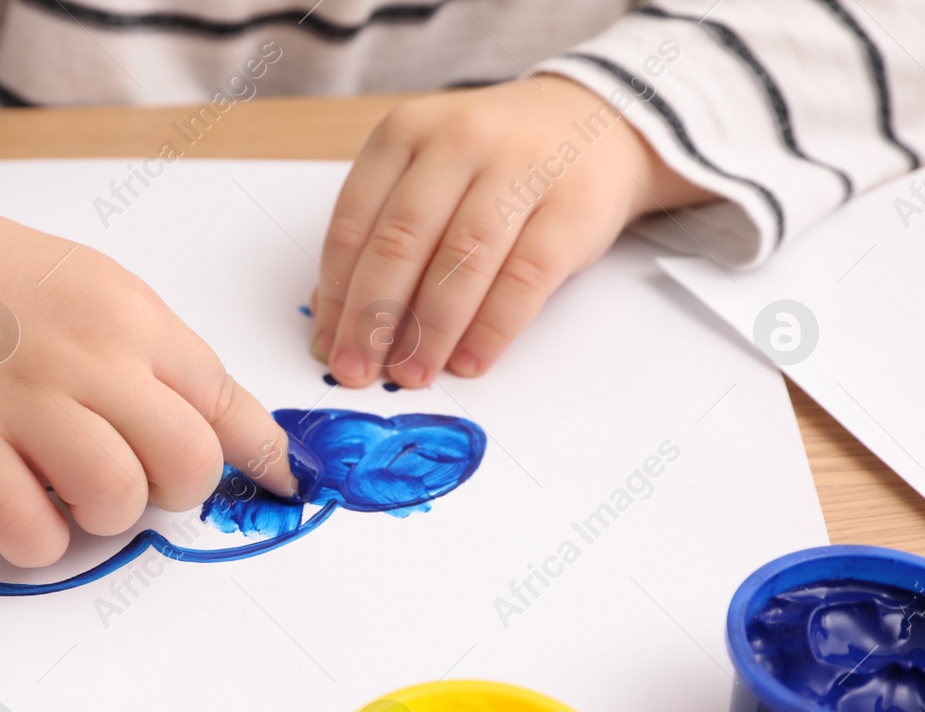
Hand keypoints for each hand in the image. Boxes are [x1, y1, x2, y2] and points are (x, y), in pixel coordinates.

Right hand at [0, 158, 298, 567]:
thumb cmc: (5, 287)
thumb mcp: (103, 294)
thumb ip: (166, 362)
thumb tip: (244, 438)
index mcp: (130, 317)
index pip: (224, 400)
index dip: (261, 455)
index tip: (283, 485)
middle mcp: (84, 357)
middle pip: (188, 463)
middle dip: (177, 490)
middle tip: (141, 479)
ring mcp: (18, 403)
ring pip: (117, 501)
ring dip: (109, 516)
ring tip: (75, 488)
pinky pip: (33, 534)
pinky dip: (42, 541)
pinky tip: (27, 507)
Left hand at [312, 76, 709, 386]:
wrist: (595, 123)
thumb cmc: (492, 165)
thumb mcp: (426, 174)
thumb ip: (382, 231)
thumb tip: (335, 316)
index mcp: (404, 133)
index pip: (354, 223)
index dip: (337, 295)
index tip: (329, 347)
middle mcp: (458, 142)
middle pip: (401, 243)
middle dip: (374, 319)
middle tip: (359, 371)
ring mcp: (520, 168)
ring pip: (461, 260)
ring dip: (430, 331)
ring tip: (412, 374)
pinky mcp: (572, 207)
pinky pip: (524, 277)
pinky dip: (492, 328)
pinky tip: (469, 361)